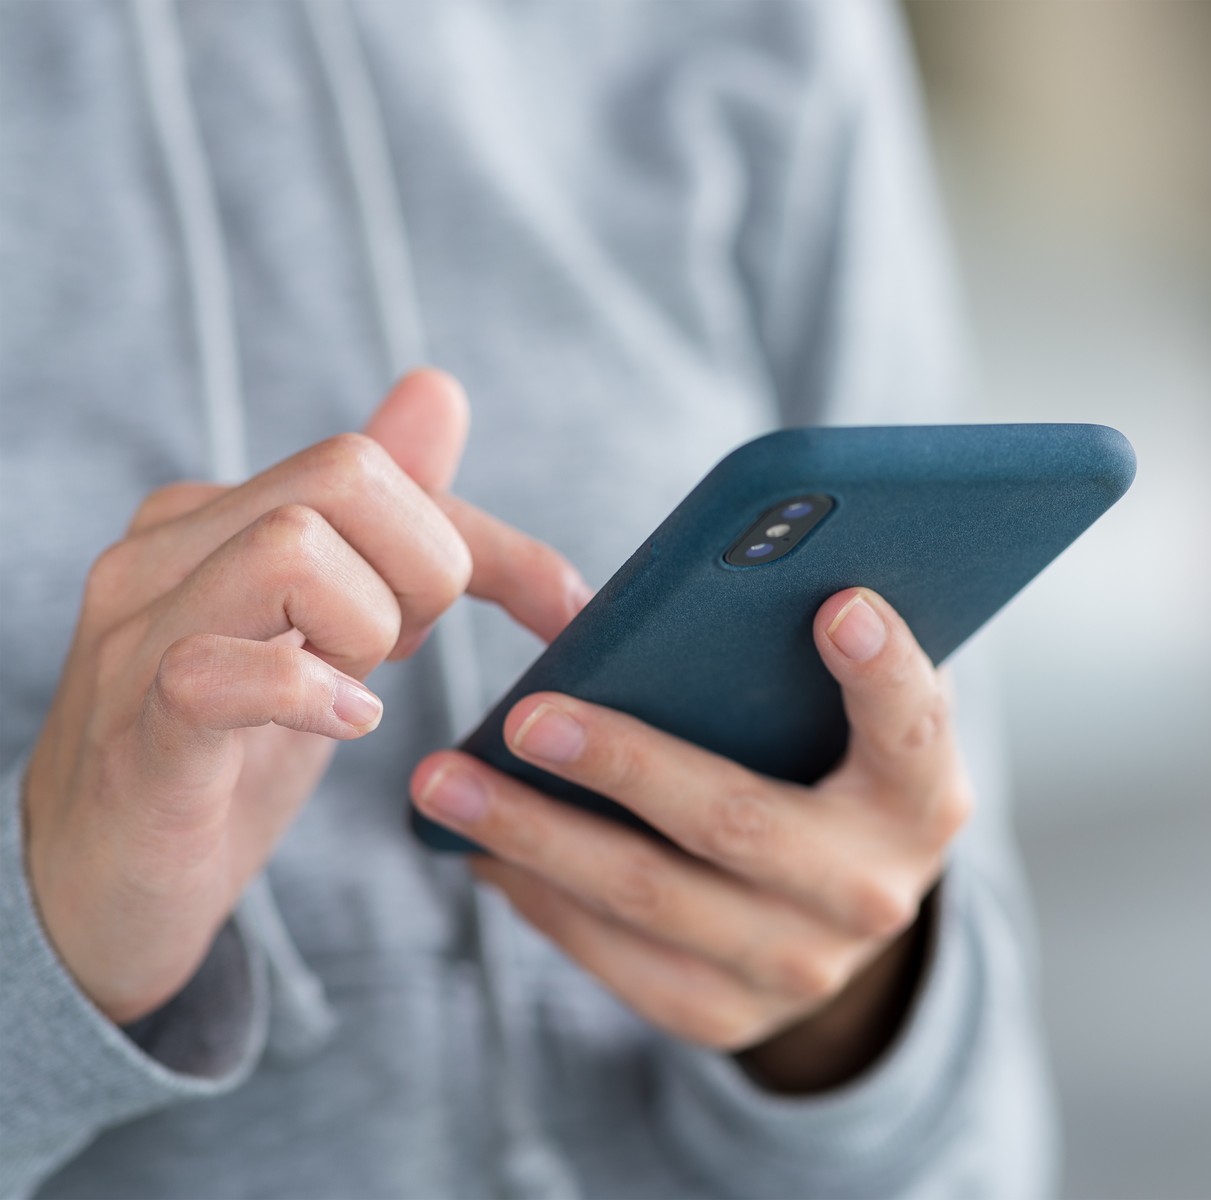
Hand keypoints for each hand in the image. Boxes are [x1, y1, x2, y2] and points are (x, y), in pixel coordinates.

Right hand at [22, 370, 587, 1024]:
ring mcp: (138, 638)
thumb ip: (384, 523)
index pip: (377, 466)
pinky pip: (222, 671)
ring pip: (292, 547)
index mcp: (211, 518)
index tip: (565, 611)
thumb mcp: (330, 628)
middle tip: (407, 654)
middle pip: (344, 474)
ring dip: (369, 627)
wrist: (102, 895)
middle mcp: (162, 553)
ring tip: (355, 690)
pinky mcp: (138, 735)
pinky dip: (311, 694)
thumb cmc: (227, 757)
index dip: (493, 542)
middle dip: (427, 567)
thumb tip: (436, 388)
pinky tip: (344, 725)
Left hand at [409, 587, 973, 1091]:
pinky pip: (615, 956)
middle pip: (735, 820)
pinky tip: (481, 847)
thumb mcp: (853, 712)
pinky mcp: (727, 1015)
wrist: (843, 918)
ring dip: (535, 836)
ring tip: (445, 782)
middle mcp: (875, 890)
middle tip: (524, 716)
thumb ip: (817, 649)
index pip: (912, 723)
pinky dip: (541, 896)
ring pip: (648, 897)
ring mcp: (801, 966)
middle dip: (621, 765)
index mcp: (922, 795)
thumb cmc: (833, 768)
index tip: (838, 604)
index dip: (882, 668)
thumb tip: (732, 571)